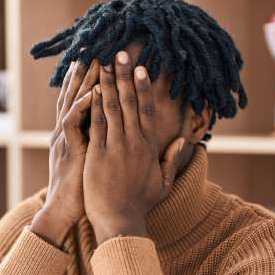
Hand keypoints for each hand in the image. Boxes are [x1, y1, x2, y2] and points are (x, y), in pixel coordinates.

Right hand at [31, 60, 98, 246]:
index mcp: (73, 135)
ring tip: (93, 62)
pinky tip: (91, 93)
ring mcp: (65, 139)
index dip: (90, 82)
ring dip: (83, 82)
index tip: (101, 64)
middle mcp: (66, 132)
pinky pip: (73, 123)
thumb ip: (98, 144)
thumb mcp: (91, 162)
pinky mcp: (68, 149)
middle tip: (94, 51)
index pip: (81, 102)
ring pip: (73, 103)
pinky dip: (81, 107)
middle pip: (75, 96)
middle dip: (85, 74)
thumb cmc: (82, 190)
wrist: (65, 210)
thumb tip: (113, 132)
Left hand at [82, 51, 185, 244]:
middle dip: (124, 76)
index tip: (140, 68)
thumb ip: (171, 160)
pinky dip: (94, 106)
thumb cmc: (139, 205)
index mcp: (147, 147)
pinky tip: (92, 89)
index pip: (144, 111)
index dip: (142, 88)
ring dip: (107, 84)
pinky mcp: (97, 154)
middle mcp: (132, 143)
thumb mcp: (162, 183)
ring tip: (103, 63)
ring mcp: (114, 147)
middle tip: (120, 53)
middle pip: (129, 102)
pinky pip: (96, 124)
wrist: (119, 221)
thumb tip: (182, 141)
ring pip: (111, 108)